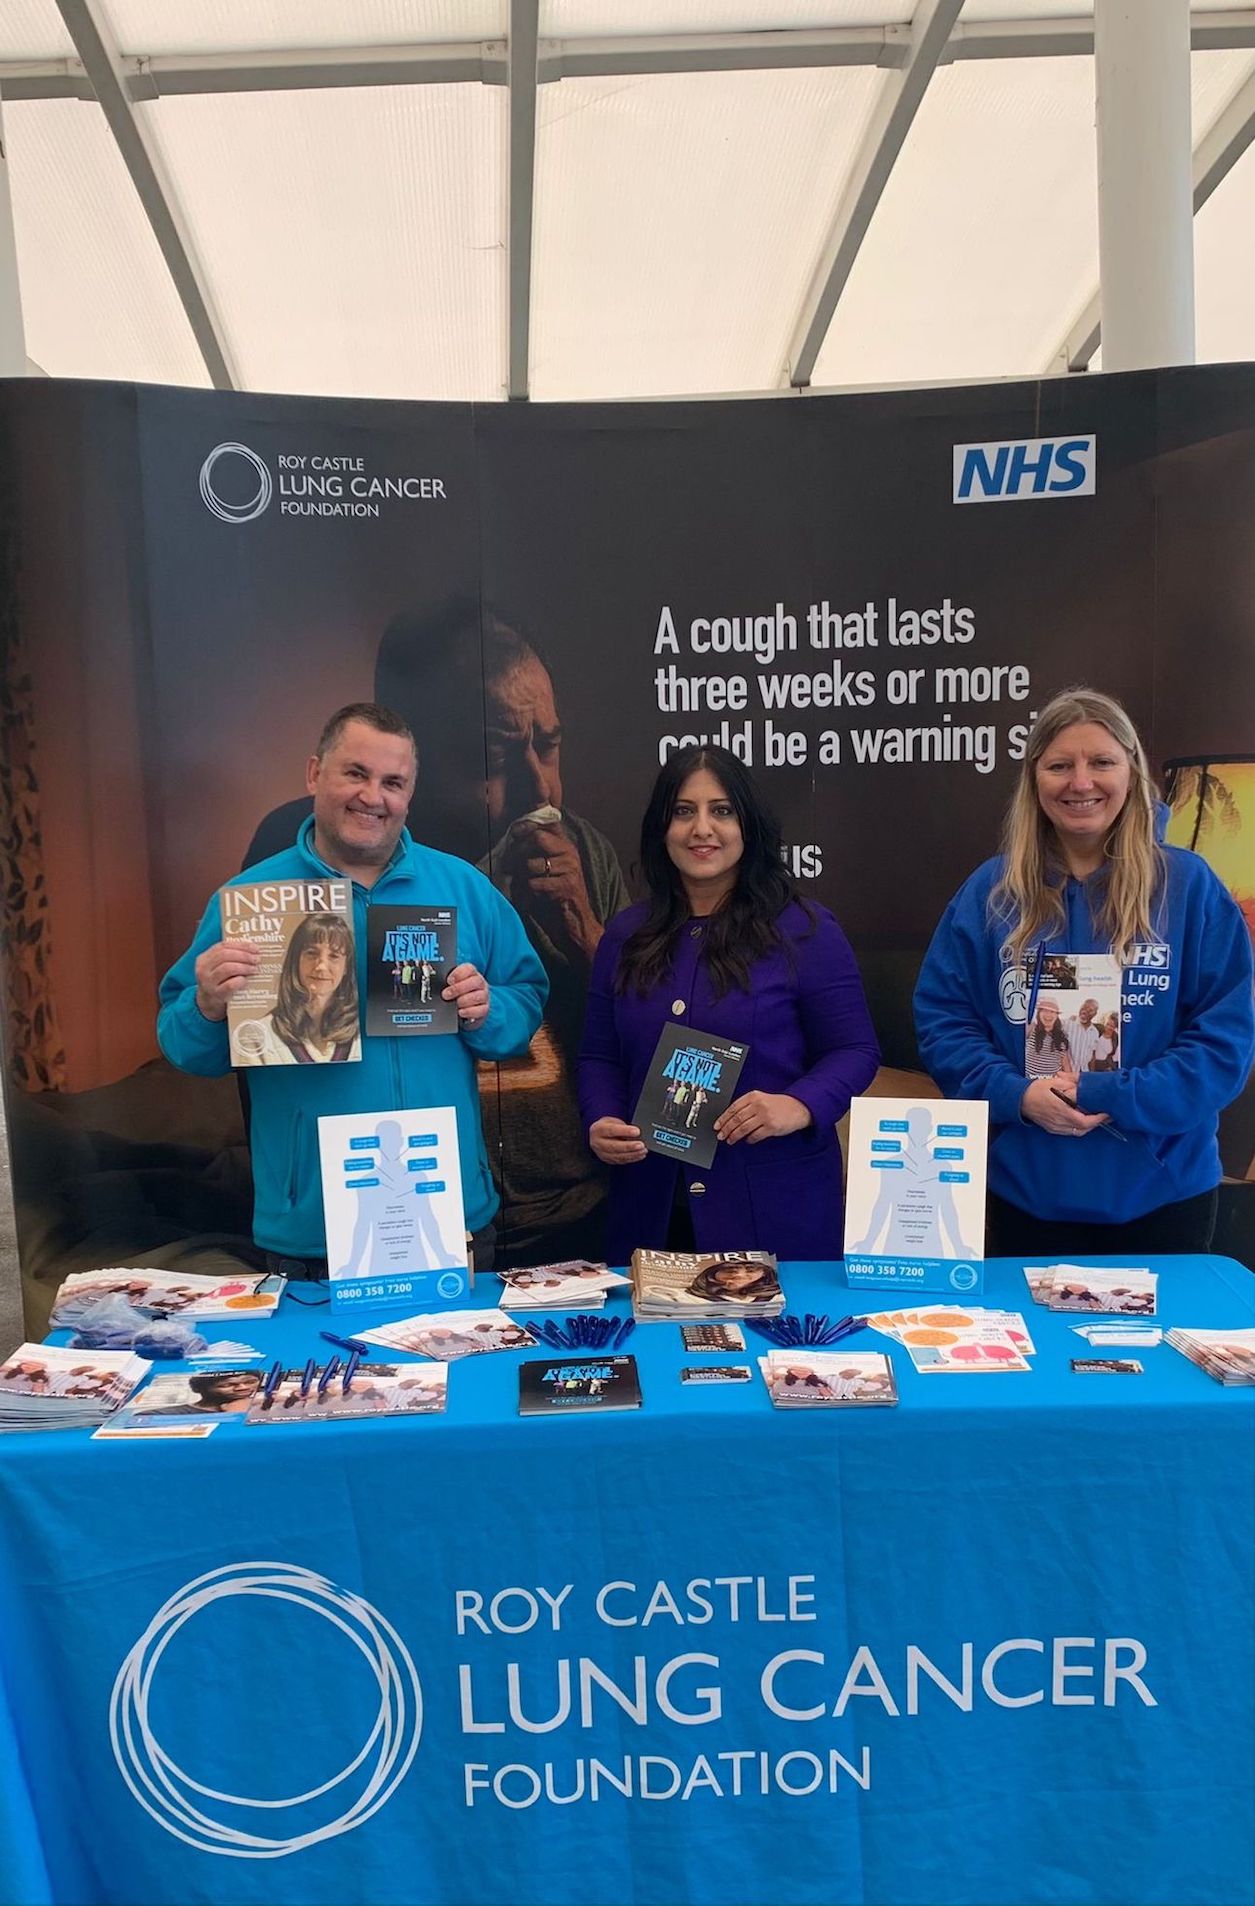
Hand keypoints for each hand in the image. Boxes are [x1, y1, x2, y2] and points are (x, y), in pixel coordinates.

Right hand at [194, 939, 261, 1021]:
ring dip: (244, 967)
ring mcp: (208, 982)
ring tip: (254, 969)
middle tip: (257, 959)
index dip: (241, 945)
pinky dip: (240, 981)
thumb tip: (253, 950)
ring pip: (227, 968)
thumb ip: (230, 957)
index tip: (255, 948)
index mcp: (204, 958)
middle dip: (244, 956)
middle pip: (225, 955)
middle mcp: (203, 969)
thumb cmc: (219, 981)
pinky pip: (230, 985)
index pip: (223, 946)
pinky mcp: (216, 995)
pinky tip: (246, 981)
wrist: (209, 1003)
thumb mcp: (218, 967)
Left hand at [444, 962, 489, 1029]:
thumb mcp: (452, 985)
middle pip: (476, 981)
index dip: (458, 974)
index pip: (469, 969)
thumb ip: (446, 983)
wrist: (467, 1009)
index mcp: (471, 974)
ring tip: (454, 1004)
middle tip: (446, 995)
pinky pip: (480, 1010)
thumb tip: (434, 984)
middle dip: (459, 988)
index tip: (448, 981)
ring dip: (464, 1000)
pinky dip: (469, 1011)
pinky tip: (461, 1012)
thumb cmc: (457, 994)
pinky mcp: (485, 1009)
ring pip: (479, 996)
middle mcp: (480, 983)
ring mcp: (484, 996)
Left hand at [508, 822, 601, 964]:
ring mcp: (571, 868)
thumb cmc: (555, 897)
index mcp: (564, 846)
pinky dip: (530, 892)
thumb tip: (510, 841)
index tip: (514, 833)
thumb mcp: (544, 871)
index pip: (548, 822)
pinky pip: (536, 883)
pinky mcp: (568, 885)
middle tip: (509, 866)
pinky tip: (536, 898)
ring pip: (533, 863)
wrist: (576, 923)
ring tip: (524, 886)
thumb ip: (532, 854)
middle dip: (518, 852)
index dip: (527, 824)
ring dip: (523, 877)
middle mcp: (570, 852)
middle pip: (538, 838)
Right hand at [588, 1116, 646, 1164]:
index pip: (611, 1130)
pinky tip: (639, 1155)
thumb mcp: (613, 1121)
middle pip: (614, 1146)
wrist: (598, 1136)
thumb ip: (623, 1126)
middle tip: (641, 1145)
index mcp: (598, 1130)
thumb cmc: (607, 1127)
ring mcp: (602, 1153)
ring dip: (633, 1154)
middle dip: (630, 1146)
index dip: (625, 1131)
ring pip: (618, 1156)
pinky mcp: (608, 1160)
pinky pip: (621, 1161)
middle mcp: (598, 1143)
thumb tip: (638, 1133)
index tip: (637, 1131)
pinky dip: (632, 1158)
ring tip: (643, 1150)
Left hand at [715, 1092, 812, 1145]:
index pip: (733, 1108)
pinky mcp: (772, 1127)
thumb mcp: (762, 1098)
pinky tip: (747, 1140)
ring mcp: (765, 1116)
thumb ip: (747, 1105)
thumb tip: (730, 1119)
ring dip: (735, 1135)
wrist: (798, 1107)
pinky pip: (756, 1135)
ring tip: (730, 1140)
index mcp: (754, 1096)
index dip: (723, 1118)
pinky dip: (750, 1139)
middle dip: (726, 1128)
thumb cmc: (778, 1104)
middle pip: (737, 1119)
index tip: (717, 1125)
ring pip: (744, 1128)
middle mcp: (759, 1105)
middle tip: (721, 1135)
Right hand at [1020, 1076, 1107, 1136]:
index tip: (1107, 1113)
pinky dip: (1079, 1127)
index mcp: (1062, 1110)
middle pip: (1083, 1129)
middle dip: (1096, 1123)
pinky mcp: (1052, 1129)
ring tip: (1096, 1117)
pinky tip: (1081, 1120)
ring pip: (1078, 1132)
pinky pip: (1070, 1132)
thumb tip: (1084, 1086)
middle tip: (1106, 1115)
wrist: (1019, 1099)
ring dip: (1088, 1126)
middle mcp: (1059, 1122)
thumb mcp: (1056, 1082)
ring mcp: (1055, 1127)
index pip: (1085, 1121)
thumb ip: (1072, 1084)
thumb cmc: (1036, 1090)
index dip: (1098, 1119)